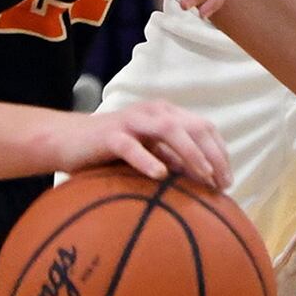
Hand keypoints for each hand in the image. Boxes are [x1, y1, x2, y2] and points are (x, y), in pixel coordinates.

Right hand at [53, 100, 231, 190]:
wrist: (68, 140)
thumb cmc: (111, 150)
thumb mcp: (148, 152)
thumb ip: (173, 159)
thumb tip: (205, 180)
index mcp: (166, 114)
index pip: (204, 127)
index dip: (220, 152)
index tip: (227, 181)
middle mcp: (153, 112)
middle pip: (194, 126)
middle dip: (213, 154)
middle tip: (221, 183)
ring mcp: (132, 121)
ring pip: (170, 130)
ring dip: (191, 153)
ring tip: (203, 175)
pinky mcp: (110, 135)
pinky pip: (132, 146)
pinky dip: (148, 159)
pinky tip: (160, 175)